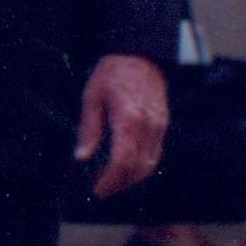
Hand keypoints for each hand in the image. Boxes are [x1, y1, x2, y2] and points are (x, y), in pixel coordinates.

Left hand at [75, 52, 169, 197]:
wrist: (140, 55)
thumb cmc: (112, 73)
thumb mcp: (91, 97)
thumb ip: (89, 129)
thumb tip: (81, 157)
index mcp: (128, 119)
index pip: (122, 161)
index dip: (110, 180)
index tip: (98, 190)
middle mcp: (148, 126)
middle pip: (138, 168)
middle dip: (120, 184)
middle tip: (102, 190)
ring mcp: (159, 127)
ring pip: (150, 164)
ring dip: (132, 179)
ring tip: (112, 182)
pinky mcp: (163, 125)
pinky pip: (156, 154)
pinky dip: (142, 167)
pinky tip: (127, 168)